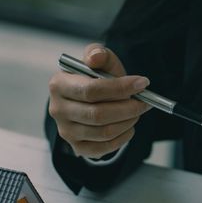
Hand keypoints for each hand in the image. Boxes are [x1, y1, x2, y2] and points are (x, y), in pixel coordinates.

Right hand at [48, 43, 150, 158]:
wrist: (90, 99)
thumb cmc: (96, 77)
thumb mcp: (99, 60)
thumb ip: (99, 54)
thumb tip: (95, 58)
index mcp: (59, 84)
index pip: (91, 90)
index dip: (120, 88)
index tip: (142, 84)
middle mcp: (57, 109)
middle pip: (97, 114)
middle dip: (127, 108)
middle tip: (144, 103)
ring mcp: (66, 131)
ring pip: (103, 132)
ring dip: (127, 122)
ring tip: (136, 112)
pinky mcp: (76, 146)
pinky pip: (103, 148)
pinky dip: (122, 138)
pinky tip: (128, 126)